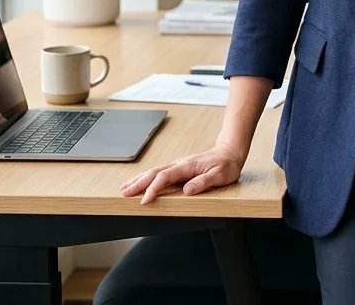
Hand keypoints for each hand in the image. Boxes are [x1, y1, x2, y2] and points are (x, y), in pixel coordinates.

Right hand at [120, 139, 245, 203]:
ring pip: (154, 171)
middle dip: (138, 183)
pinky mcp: (179, 168)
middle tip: (124, 193)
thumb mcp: (220, 175)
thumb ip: (203, 182)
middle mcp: (180, 164)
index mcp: (187, 166)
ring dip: (139, 179)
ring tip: (125, 188)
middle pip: (154, 172)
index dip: (153, 188)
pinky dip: (147, 177)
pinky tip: (141, 182)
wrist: (230, 152)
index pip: (165, 177)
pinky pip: (159, 172)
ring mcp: (178, 165)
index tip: (144, 201)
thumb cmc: (226, 165)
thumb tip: (187, 190)